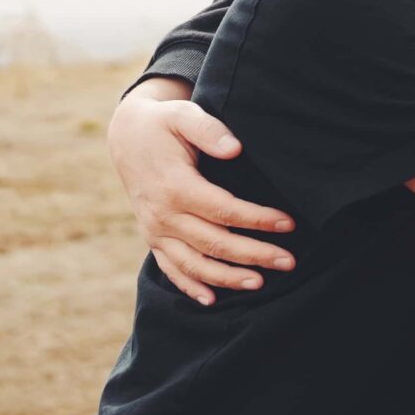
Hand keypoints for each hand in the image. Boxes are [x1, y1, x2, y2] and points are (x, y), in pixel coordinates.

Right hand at [109, 80, 293, 304]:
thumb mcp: (183, 115)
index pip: (223, 210)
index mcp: (174, 186)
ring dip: (227, 277)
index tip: (288, 223)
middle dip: (254, 254)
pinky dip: (190, 286)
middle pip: (215, 243)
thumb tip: (235, 149)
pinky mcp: (152, 238)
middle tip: (289, 261)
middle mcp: (163, 215)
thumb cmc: (163, 124)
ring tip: (260, 283)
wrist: (126, 137)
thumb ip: (208, 129)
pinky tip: (213, 300)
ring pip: (194, 264)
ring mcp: (155, 231)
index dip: (257, 219)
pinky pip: (170, 269)